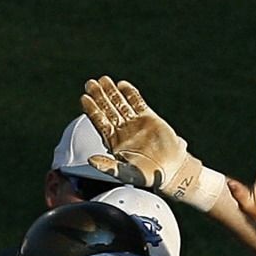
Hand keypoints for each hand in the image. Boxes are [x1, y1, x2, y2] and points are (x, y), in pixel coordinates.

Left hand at [82, 77, 224, 209]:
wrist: (170, 170)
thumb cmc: (147, 176)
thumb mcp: (126, 174)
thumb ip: (109, 166)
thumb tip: (90, 161)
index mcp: (114, 142)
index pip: (100, 122)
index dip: (92, 110)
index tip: (84, 98)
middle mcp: (123, 131)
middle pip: (108, 110)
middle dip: (100, 97)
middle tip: (90, 84)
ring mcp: (135, 123)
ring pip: (121, 104)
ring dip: (112, 92)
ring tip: (104, 80)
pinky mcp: (149, 118)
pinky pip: (137, 103)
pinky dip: (130, 94)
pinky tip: (122, 85)